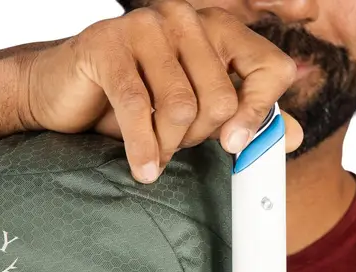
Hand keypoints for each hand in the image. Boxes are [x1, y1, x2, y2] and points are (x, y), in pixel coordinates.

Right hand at [15, 1, 301, 183]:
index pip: (269, 67)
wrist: (62, 95)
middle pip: (222, 99)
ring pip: (182, 107)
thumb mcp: (197, 117)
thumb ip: (244, 121)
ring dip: (168, 145)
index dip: (261, 113)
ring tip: (154, 152)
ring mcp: (145, 26)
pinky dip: (143, 148)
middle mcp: (185, 19)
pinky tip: (143, 168)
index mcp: (216, 30)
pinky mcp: (107, 44)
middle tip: (174, 144)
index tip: (235, 146)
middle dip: (198, 137)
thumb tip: (293, 135)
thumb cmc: (133, 103)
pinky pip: (137, 108)